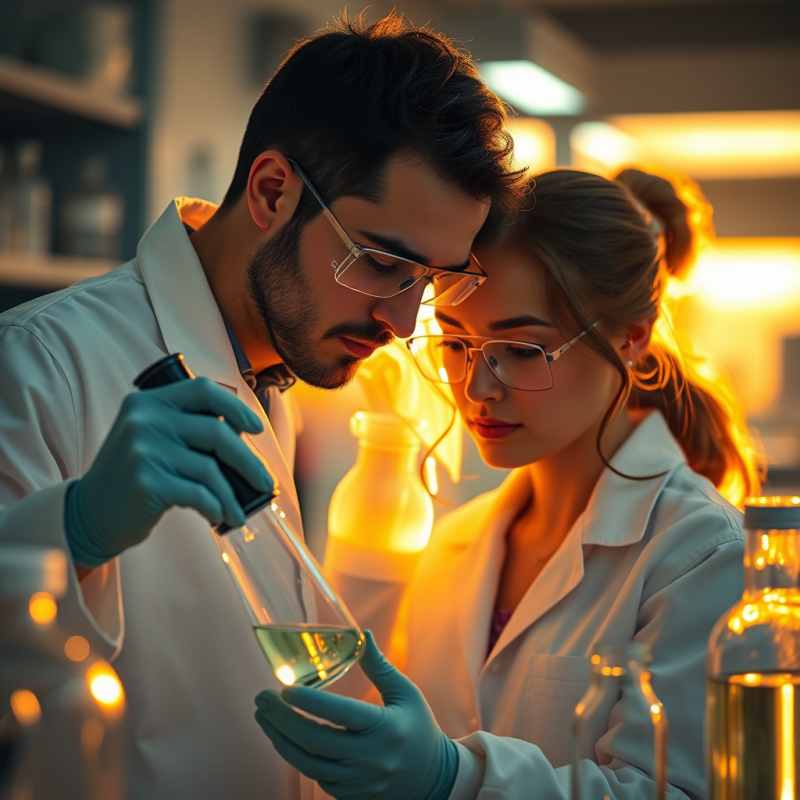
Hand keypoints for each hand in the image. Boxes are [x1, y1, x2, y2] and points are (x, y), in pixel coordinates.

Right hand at [65, 377, 272, 566]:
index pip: (203, 390)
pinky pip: (198, 493)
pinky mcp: (146, 483)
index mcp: (149, 401)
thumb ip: (189, 428)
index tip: (257, 429)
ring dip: (232, 495)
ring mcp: (143, 450)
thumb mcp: (153, 438)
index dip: (236, 407)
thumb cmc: (136, 475)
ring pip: (210, 468)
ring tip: (238, 512)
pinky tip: (219, 517)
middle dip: (248, 460)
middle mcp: (144, 420)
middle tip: (265, 481)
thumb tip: (246, 437)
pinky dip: (215, 507)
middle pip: (217, 431)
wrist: (91, 513)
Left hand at [255, 631, 457, 799]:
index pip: (343, 715)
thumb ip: (380, 666)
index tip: (286, 689)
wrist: (434, 780)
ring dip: (281, 741)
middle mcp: (372, 759)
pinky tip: (283, 738)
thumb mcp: (405, 693)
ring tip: (263, 717)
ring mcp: (360, 782)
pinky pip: (317, 779)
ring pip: (310, 765)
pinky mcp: (352, 796)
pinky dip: (297, 757)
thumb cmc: (418, 727)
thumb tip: (361, 633)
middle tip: (262, 699)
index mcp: (386, 728)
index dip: (312, 703)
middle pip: (317, 743)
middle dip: (283, 720)